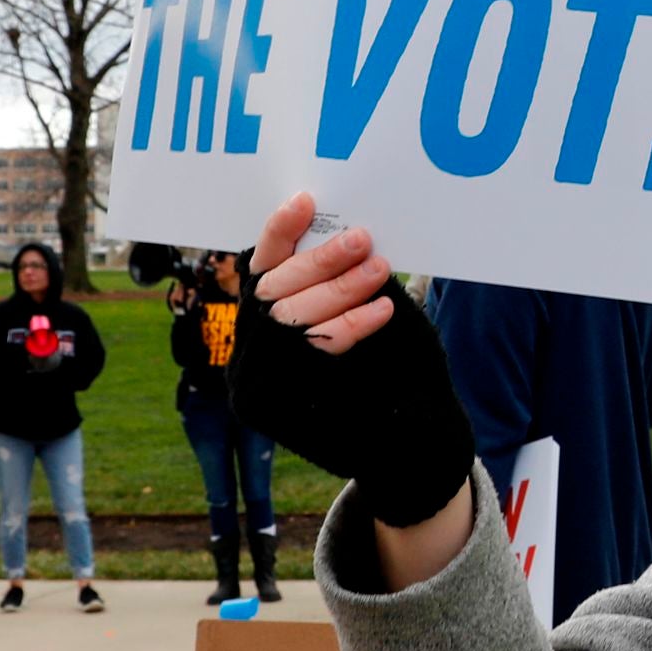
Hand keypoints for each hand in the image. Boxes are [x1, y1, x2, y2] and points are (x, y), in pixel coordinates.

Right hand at [234, 192, 479, 538]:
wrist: (403, 449)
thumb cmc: (383, 374)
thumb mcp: (354, 322)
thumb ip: (336, 287)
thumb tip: (343, 231)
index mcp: (258, 327)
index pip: (259, 270)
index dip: (278, 234)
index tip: (305, 202)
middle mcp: (248, 357)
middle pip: (275, 293)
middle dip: (319, 262)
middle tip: (361, 239)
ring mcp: (257, 386)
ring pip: (292, 320)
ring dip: (339, 288)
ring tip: (378, 268)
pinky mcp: (276, 409)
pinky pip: (313, 354)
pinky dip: (350, 325)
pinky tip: (381, 310)